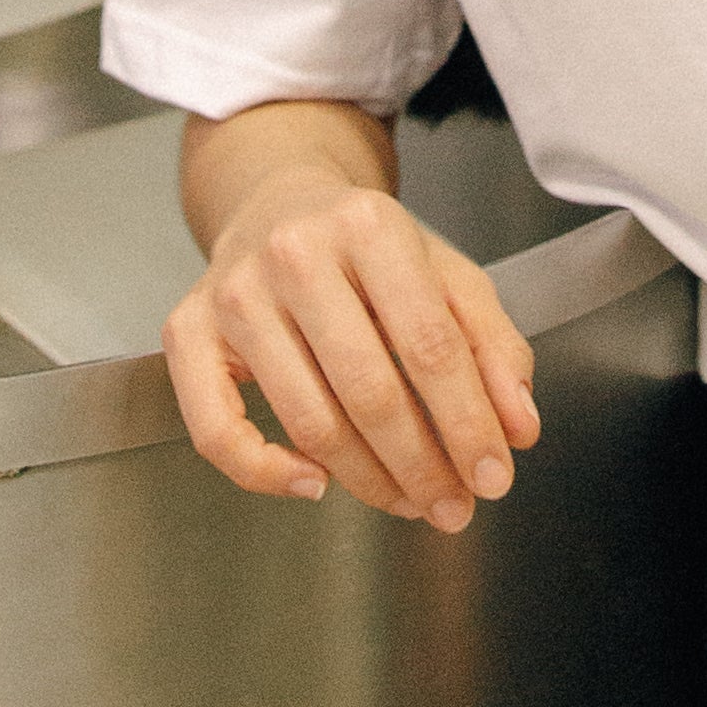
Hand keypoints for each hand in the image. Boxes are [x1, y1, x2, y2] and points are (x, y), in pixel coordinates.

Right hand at [162, 168, 540, 529]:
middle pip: (369, 389)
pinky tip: (315, 485)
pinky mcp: (188, 329)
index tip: (494, 474)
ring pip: (308, 419)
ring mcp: (234, 293)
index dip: (467, 422)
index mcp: (368, 225)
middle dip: (422, 464)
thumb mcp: (443, 272)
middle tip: (453, 506)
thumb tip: (518, 426)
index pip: (429, 344)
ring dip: (367, 480)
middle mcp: (294, 253)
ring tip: (407, 501)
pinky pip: (217, 430)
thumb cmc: (367, 249)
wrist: (277, 200)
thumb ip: (492, 343)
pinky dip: (266, 474)